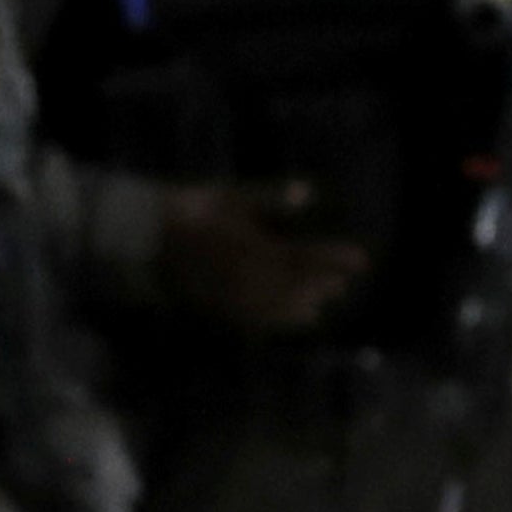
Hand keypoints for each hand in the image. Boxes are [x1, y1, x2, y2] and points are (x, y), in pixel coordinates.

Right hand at [155, 180, 368, 335]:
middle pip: (298, 285)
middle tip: (345, 281)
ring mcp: (235, 295)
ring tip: (327, 300)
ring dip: (307, 303)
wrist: (149, 237)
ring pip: (282, 306)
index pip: (306, 256)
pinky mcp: (222, 307)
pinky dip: (286, 319)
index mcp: (254, 247)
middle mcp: (248, 276)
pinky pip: (261, 319)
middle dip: (324, 282)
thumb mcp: (234, 197)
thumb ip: (271, 198)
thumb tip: (308, 192)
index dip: (336, 259)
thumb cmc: (195, 209)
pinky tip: (303, 317)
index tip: (361, 259)